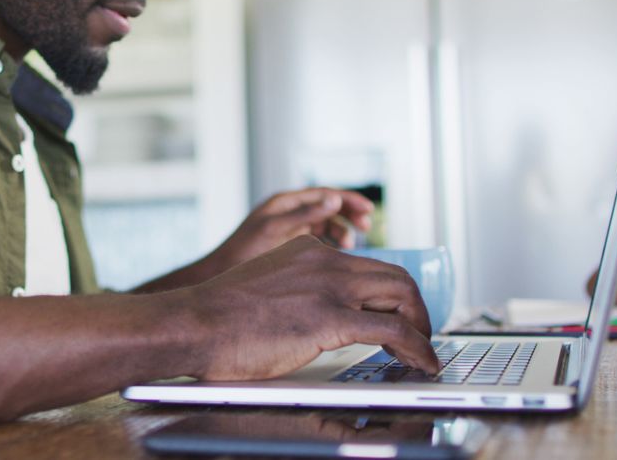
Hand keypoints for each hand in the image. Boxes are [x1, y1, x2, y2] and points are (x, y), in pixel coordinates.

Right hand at [185, 235, 438, 379]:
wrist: (194, 323)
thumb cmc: (217, 318)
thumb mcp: (265, 288)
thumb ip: (294, 291)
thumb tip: (309, 318)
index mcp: (308, 251)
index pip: (368, 265)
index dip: (391, 293)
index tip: (397, 314)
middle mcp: (324, 260)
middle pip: (395, 276)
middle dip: (415, 308)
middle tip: (418, 335)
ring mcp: (330, 286)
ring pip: (402, 296)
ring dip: (421, 326)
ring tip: (422, 352)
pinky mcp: (331, 317)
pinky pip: (394, 330)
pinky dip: (418, 348)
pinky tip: (422, 363)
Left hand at [209, 188, 373, 270]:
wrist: (219, 275)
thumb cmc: (242, 253)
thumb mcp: (275, 231)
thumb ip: (304, 215)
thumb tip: (334, 199)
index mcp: (285, 203)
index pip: (323, 193)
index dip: (348, 199)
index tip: (368, 210)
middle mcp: (289, 212)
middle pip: (327, 206)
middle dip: (349, 214)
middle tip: (367, 226)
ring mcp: (290, 229)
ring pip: (324, 224)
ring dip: (341, 231)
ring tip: (351, 245)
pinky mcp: (289, 245)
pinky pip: (317, 239)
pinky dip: (330, 244)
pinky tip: (338, 256)